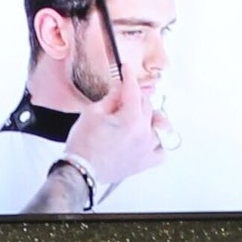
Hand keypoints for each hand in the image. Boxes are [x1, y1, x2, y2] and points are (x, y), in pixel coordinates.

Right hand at [62, 71, 167, 192]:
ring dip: (148, 118)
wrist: (80, 170)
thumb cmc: (83, 145)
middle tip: (123, 96)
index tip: (126, 70)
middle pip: (147, 105)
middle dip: (135, 97)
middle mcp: (143, 133)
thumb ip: (112, 98)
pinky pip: (161, 152)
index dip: (128, 77)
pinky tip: (147, 139)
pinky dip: (157, 144)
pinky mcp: (144, 163)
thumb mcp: (93, 112)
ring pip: (157, 126)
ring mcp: (146, 149)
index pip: (134, 90)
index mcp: (131, 118)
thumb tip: (121, 88)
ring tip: (136, 117)